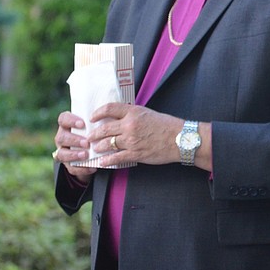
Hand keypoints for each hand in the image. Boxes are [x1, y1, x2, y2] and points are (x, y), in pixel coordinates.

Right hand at [53, 110, 96, 183]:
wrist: (92, 151)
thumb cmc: (96, 132)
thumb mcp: (96, 125)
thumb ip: (99, 121)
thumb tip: (113, 116)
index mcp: (67, 125)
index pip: (63, 118)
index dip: (70, 120)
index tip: (83, 124)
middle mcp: (62, 137)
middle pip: (61, 137)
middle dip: (73, 140)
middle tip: (87, 142)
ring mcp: (63, 151)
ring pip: (61, 153)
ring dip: (74, 155)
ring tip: (86, 155)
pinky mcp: (67, 164)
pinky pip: (70, 168)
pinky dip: (81, 169)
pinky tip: (92, 168)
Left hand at [86, 103, 212, 169]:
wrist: (180, 138)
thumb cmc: (167, 125)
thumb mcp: (149, 113)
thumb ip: (133, 115)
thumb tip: (120, 119)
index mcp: (134, 112)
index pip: (109, 108)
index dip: (98, 113)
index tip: (93, 117)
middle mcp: (130, 125)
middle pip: (104, 128)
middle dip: (94, 134)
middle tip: (89, 137)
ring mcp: (131, 140)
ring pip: (107, 144)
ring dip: (99, 147)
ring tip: (95, 148)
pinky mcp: (135, 154)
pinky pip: (116, 158)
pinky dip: (107, 160)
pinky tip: (102, 161)